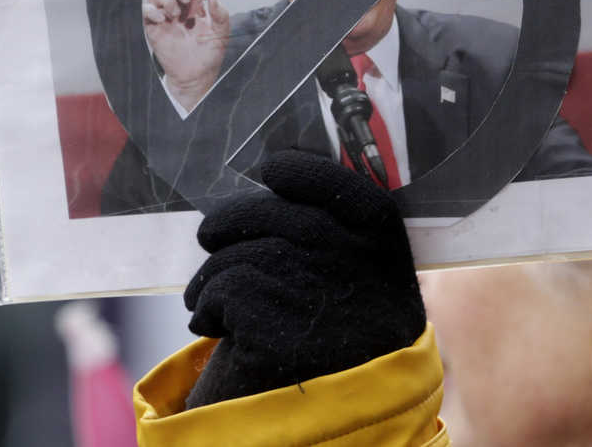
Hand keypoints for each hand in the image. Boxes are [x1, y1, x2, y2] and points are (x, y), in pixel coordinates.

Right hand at [142, 0, 229, 110]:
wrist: (197, 76)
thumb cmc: (209, 53)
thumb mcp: (221, 32)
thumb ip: (220, 13)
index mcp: (194, 4)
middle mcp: (177, 6)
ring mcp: (163, 16)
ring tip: (176, 14)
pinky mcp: (153, 28)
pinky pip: (144, 10)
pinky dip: (152, 10)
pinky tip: (163, 19)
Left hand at [183, 150, 425, 407]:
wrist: (335, 431)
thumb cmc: (339, 348)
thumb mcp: (361, 287)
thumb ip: (336, 236)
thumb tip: (278, 180)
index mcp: (385, 249)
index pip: (343, 186)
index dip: (301, 171)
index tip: (272, 171)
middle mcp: (359, 265)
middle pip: (274, 211)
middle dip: (230, 221)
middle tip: (210, 235)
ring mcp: (321, 296)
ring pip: (240, 250)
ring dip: (211, 274)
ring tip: (208, 299)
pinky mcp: (281, 334)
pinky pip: (223, 289)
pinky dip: (206, 305)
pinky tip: (212, 326)